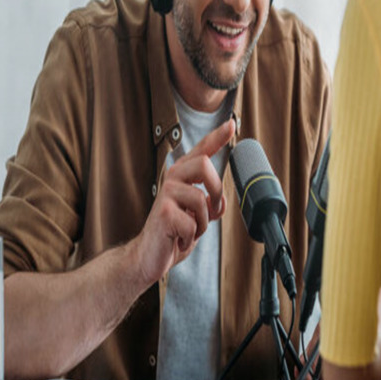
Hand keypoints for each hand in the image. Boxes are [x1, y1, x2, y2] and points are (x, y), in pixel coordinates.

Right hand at [131, 118, 234, 287]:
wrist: (149, 256)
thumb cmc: (174, 231)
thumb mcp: (199, 214)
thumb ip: (211, 202)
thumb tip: (220, 200)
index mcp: (183, 174)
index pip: (203, 149)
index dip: (218, 136)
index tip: (231, 124)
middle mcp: (173, 178)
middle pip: (205, 164)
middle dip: (216, 191)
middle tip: (211, 211)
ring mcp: (166, 194)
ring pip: (202, 200)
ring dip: (203, 223)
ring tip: (189, 230)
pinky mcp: (163, 213)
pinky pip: (193, 223)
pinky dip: (191, 237)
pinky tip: (178, 239)